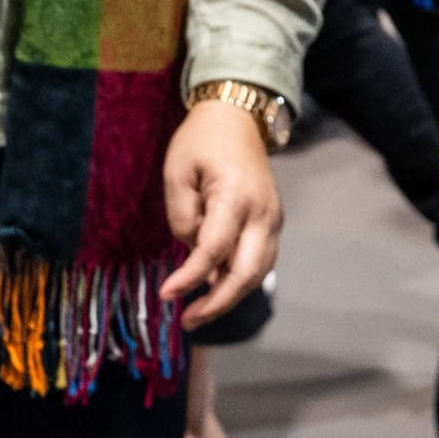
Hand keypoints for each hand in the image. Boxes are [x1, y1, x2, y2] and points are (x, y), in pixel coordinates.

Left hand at [161, 96, 284, 329]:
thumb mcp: (176, 171)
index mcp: (235, 196)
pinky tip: (214, 290)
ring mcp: (272, 219)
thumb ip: (181, 216)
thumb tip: (191, 251)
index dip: (189, 277)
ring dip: (229, 297)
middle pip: (246, 272)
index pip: (213, 250)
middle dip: (218, 302)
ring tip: (197, 313)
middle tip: (188, 320)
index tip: (166, 295)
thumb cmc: (202, 141)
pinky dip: (238, 280)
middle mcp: (262, 213)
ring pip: (258, 273)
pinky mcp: (271, 222)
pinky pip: (259, 260)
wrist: (238, 117)